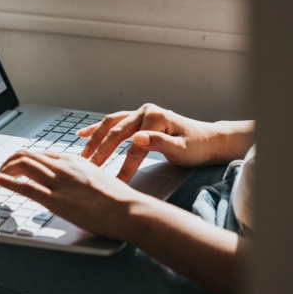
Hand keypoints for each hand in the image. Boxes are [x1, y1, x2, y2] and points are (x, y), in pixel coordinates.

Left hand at [0, 150, 140, 239]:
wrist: (129, 209)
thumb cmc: (119, 199)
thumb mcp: (98, 179)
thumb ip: (82, 178)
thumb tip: (76, 184)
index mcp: (74, 161)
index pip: (41, 154)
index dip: (24, 159)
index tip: (16, 165)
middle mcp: (63, 167)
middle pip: (27, 155)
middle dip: (9, 162)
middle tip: (2, 170)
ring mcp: (58, 182)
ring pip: (23, 165)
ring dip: (5, 169)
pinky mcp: (56, 200)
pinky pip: (24, 186)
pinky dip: (5, 181)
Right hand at [79, 104, 241, 181]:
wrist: (209, 140)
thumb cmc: (198, 146)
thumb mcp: (182, 149)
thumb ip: (159, 143)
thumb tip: (137, 138)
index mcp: (156, 117)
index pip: (134, 146)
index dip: (123, 166)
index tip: (114, 182)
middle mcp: (146, 111)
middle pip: (117, 133)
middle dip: (101, 152)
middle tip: (89, 169)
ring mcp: (141, 113)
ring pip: (111, 125)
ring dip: (95, 140)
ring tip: (83, 155)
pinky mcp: (138, 119)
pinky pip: (114, 122)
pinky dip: (98, 128)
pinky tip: (83, 134)